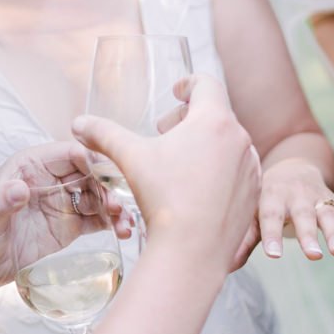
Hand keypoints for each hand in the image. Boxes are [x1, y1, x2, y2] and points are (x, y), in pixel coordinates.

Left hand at [0, 142, 129, 294]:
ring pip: (99, 196)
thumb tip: (18, 189)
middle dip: (110, 187)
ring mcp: (63, 202)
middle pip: (92, 174)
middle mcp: (52, 179)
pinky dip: (113, 223)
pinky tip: (124, 232)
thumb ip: (0, 202)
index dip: (94, 162)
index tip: (111, 178)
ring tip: (126, 224)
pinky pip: (97, 219)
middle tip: (120, 206)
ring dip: (116, 206)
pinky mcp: (69, 226)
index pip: (72, 153)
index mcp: (33, 165)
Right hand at [71, 74, 260, 272]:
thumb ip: (104, 134)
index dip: (188, 83)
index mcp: (214, 121)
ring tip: (181, 163)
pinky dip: (220, 170)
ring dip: (206, 144)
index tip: (176, 92)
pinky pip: (238, 170)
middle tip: (165, 134)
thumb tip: (79, 123)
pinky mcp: (254, 193)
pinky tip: (198, 188)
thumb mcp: (130, 158)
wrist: (193, 250)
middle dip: (189, 119)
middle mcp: (240, 139)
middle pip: (216, 114)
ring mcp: (251, 167)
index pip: (207, 84)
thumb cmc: (164, 198)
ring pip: (229, 143)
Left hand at [242, 159, 333, 260]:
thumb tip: (225, 266)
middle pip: (304, 216)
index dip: (271, 235)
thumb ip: (245, 237)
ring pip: (329, 216)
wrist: (291, 168)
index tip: (274, 255)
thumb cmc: (265, 197)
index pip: (270, 217)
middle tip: (314, 256)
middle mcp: (297, 196)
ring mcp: (319, 199)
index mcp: (272, 197)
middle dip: (310, 236)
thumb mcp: (252, 211)